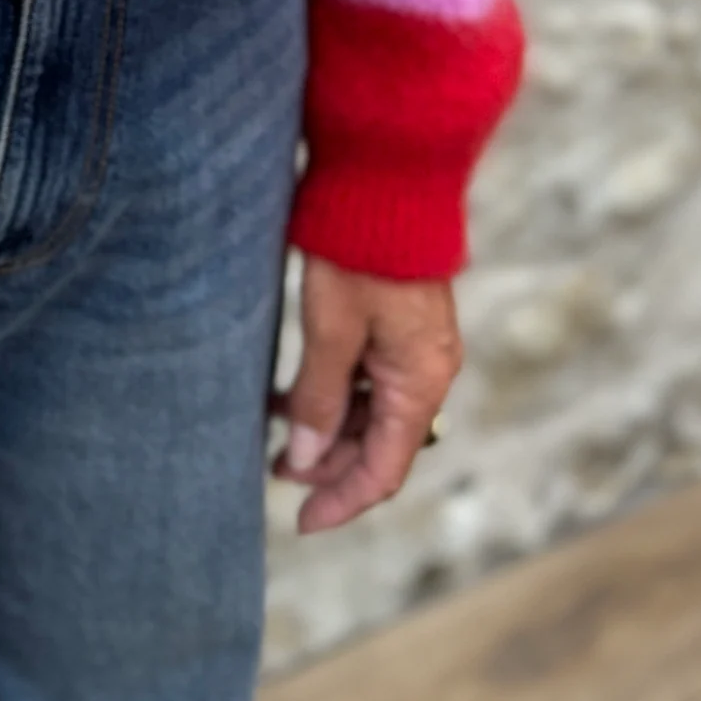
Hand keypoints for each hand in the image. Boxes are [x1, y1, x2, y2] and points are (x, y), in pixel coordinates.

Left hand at [271, 255, 460, 533]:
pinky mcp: (401, 322)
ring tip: (276, 432)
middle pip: (379, 442)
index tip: (302, 521)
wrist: (387, 179)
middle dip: (328, 463)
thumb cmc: (360, 253)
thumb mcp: (331, 329)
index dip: (342, 499)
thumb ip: (318, 398)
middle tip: (274, 468)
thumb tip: (304, 461)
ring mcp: (416, 347)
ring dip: (328, 425)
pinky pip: (371, 377)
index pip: (384, 468)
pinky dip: (335, 391)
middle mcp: (427, 372)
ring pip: (372, 409)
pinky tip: (295, 390)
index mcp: (419, 383)